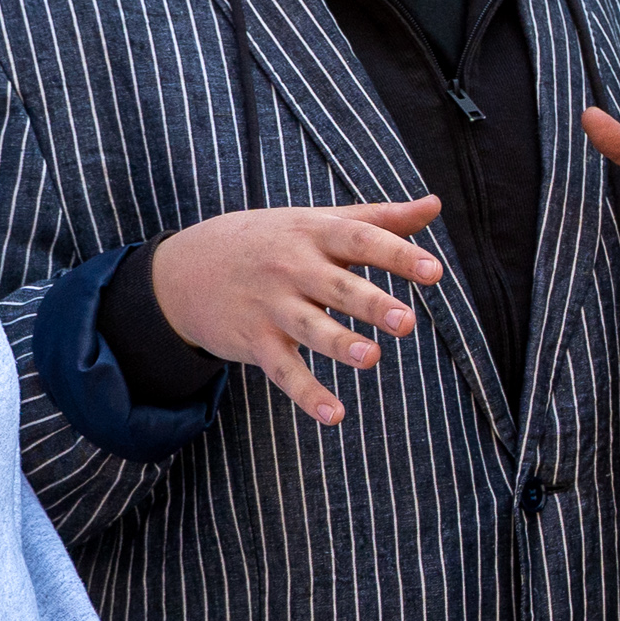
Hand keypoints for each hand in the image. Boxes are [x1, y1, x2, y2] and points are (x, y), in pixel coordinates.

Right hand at [146, 199, 445, 425]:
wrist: (183, 270)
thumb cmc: (269, 241)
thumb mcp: (318, 222)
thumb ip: (379, 218)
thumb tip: (436, 205)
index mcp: (315, 234)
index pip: (361, 240)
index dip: (399, 255)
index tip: (435, 271)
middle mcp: (292, 268)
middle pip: (337, 287)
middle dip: (372, 305)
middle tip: (407, 322)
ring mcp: (271, 306)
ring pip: (310, 329)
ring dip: (340, 345)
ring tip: (372, 358)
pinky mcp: (255, 342)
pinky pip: (284, 371)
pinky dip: (308, 394)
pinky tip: (335, 415)